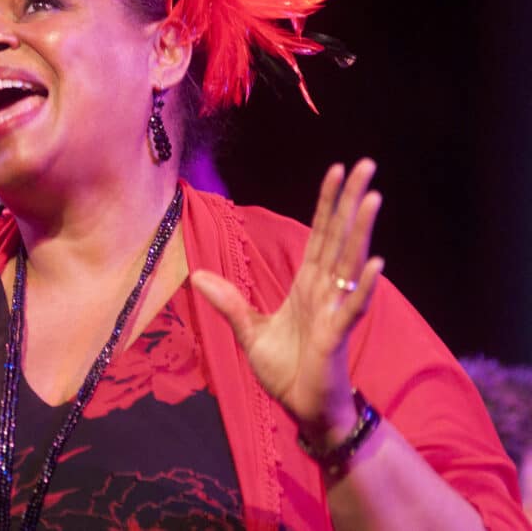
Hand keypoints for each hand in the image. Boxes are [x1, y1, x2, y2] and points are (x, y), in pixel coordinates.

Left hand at [191, 159, 384, 441]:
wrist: (304, 411)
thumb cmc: (286, 371)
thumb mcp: (249, 332)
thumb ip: (228, 302)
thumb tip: (198, 275)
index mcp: (307, 286)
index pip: (319, 234)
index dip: (327, 203)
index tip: (338, 171)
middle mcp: (326, 290)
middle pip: (340, 237)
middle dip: (351, 201)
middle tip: (367, 165)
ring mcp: (334, 310)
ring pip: (351, 262)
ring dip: (361, 230)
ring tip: (373, 197)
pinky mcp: (337, 335)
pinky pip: (352, 307)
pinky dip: (364, 285)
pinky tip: (376, 262)